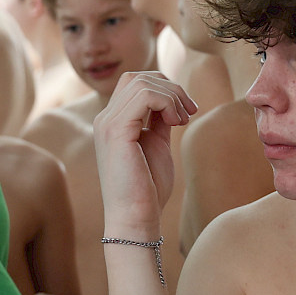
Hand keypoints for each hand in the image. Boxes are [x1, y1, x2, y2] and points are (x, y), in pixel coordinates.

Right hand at [92, 72, 196, 235]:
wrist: (136, 218)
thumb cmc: (148, 189)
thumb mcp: (156, 144)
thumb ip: (159, 121)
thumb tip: (172, 101)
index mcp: (114, 121)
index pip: (135, 82)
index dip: (165, 88)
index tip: (186, 112)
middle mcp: (105, 118)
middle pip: (138, 76)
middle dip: (171, 87)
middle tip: (190, 111)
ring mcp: (107, 123)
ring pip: (143, 82)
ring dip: (172, 96)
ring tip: (183, 120)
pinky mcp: (116, 130)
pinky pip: (144, 95)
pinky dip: (167, 103)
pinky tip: (175, 123)